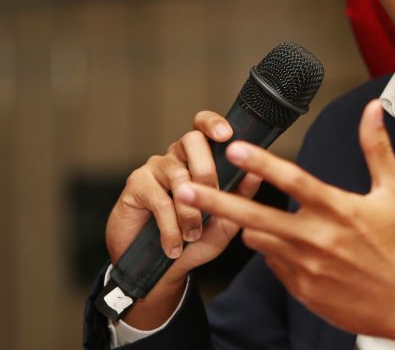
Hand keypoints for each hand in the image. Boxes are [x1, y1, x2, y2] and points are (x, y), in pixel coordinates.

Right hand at [104, 110, 261, 328]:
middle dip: (207, 171)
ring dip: (190, 211)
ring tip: (193, 236)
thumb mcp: (225, 220)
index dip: (213, 124)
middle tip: (211, 199)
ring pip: (178, 174)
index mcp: (199, 158)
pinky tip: (174, 246)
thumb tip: (257, 172)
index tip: (226, 135)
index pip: (203, 127)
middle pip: (192, 140)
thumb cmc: (195, 241)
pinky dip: (170, 227)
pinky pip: (159, 199)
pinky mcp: (136, 185)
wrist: (161, 270)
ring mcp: (154, 168)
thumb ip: (240, 195)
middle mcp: (176, 156)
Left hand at [175, 100, 394, 348]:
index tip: (234, 148)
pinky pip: (274, 264)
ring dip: (252, 224)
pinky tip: (296, 248)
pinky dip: (275, 251)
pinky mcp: (303, 291)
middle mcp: (318, 240)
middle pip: (255, 217)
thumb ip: (376, 148)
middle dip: (214, 200)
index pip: (294, 181)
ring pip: (258, 239)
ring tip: (257, 217)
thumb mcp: (394, 192)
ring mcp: (307, 269)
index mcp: (340, 211)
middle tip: (181, 187)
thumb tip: (373, 107)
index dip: (262, 163)